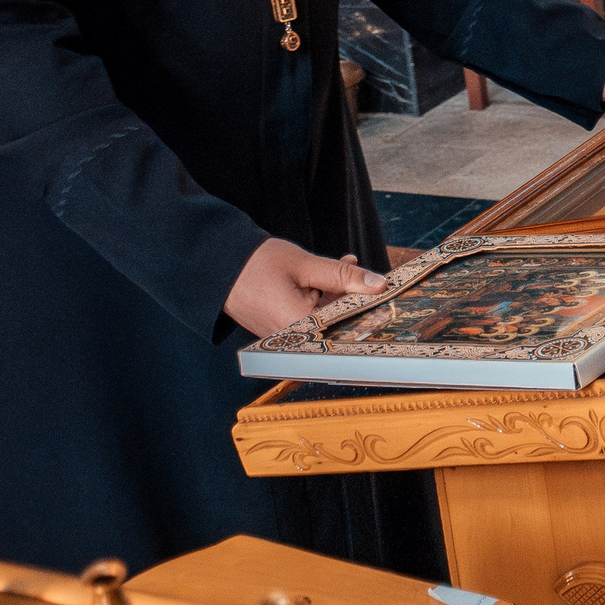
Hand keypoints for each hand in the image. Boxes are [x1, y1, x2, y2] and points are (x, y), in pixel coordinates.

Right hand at [226, 238, 386, 339]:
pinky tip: (328, 277)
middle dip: (353, 300)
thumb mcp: (304, 264)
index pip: (345, 330)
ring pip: (325, 319)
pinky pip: (311, 317)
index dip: (368, 314)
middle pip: (336, 325)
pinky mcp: (282, 330)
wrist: (218, 265)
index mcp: (298, 327)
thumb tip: (376, 284)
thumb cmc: (255, 264)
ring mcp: (287, 337)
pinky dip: (322, 299)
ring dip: (338, 296)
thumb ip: (342, 276)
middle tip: (368, 277)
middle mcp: (292, 340)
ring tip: (345, 268)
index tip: (386, 301)